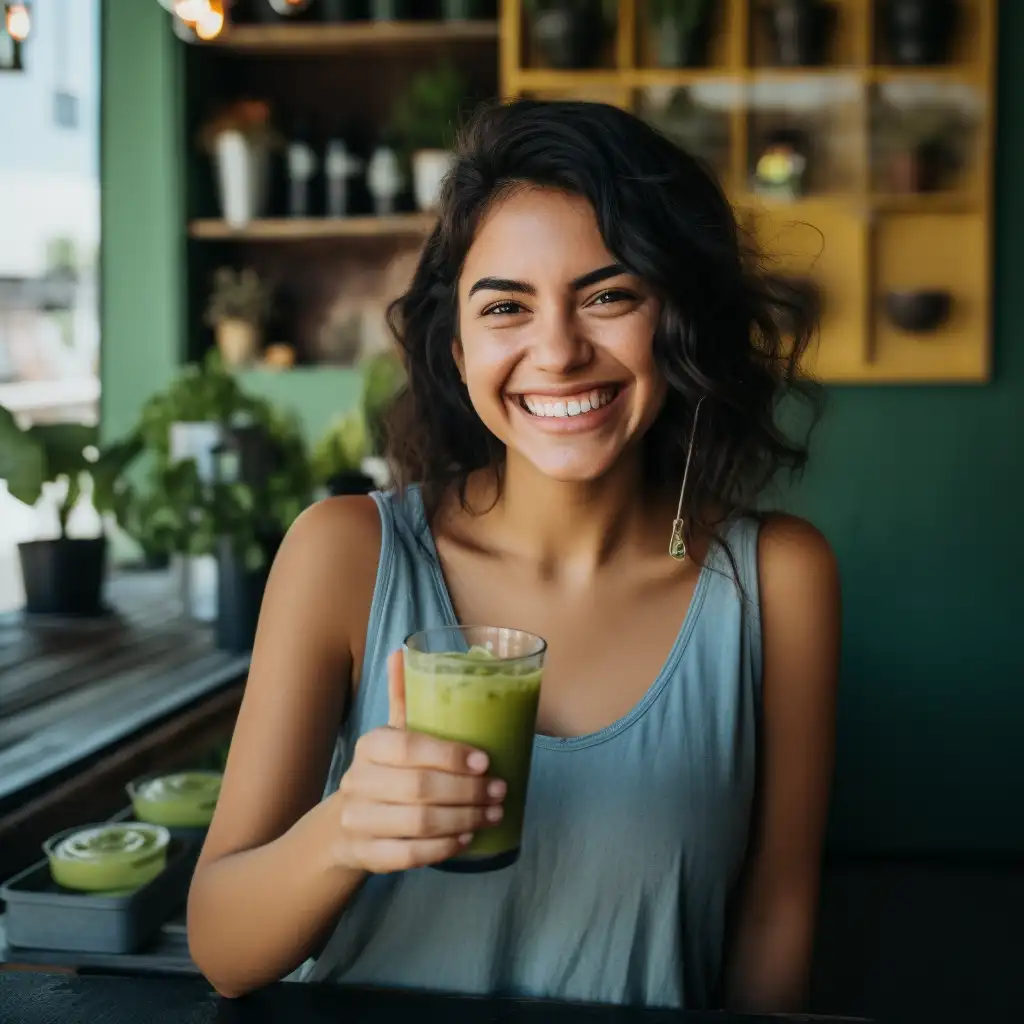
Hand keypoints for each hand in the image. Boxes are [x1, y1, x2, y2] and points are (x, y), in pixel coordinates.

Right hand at [333, 651, 505, 873]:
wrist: (343, 826)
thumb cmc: (384, 772)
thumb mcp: (392, 734)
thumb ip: (404, 697)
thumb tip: (403, 650)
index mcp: (370, 746)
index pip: (410, 746)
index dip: (450, 755)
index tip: (486, 761)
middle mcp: (358, 782)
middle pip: (419, 788)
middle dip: (467, 792)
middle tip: (499, 791)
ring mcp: (358, 821)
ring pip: (418, 824)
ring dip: (463, 820)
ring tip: (492, 814)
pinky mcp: (365, 854)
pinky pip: (408, 855)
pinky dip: (442, 848)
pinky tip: (465, 839)